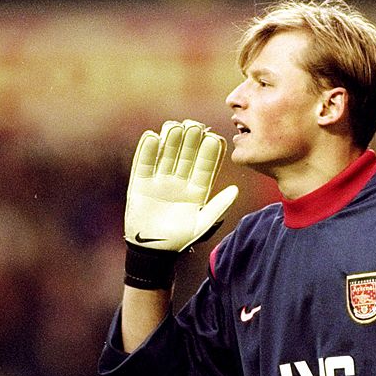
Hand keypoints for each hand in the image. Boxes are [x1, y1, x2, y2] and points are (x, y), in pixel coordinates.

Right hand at [125, 120, 238, 252]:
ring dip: (170, 140)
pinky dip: (146, 150)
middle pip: (186, 154)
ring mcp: (160, 179)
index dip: (210, 151)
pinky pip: (144, 163)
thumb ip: (219, 206)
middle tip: (195, 125)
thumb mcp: (202, 223)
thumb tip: (235, 189)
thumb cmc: (180, 238)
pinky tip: (151, 136)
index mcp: (197, 187)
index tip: (215, 138)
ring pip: (166, 154)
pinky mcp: (140, 182)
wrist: (153, 250)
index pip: (205, 165)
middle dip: (190, 140)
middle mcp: (179, 179)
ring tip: (174, 126)